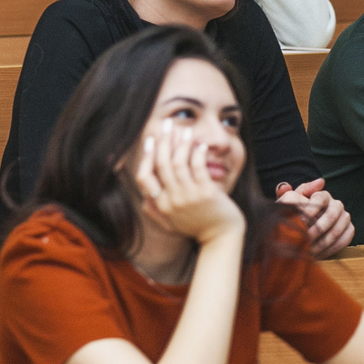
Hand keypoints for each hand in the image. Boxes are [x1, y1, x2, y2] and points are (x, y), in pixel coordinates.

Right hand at [134, 120, 244, 244]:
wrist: (220, 238)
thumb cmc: (197, 228)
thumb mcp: (170, 224)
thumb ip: (154, 212)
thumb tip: (143, 198)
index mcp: (160, 206)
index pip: (143, 178)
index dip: (146, 157)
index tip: (151, 140)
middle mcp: (171, 201)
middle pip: (161, 165)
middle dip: (163, 142)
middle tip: (167, 125)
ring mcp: (188, 197)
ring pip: (178, 163)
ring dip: (181, 144)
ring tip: (186, 131)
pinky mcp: (206, 193)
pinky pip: (198, 167)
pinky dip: (198, 154)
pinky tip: (201, 145)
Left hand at [275, 178, 353, 258]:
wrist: (304, 230)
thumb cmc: (295, 215)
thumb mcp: (288, 204)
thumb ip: (284, 194)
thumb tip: (285, 186)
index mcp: (322, 195)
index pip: (320, 198)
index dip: (311, 210)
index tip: (300, 221)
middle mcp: (336, 204)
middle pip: (331, 215)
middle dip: (316, 230)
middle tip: (304, 241)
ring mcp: (345, 217)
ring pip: (337, 229)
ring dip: (322, 242)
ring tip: (309, 251)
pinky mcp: (349, 230)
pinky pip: (344, 240)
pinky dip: (331, 249)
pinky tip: (319, 254)